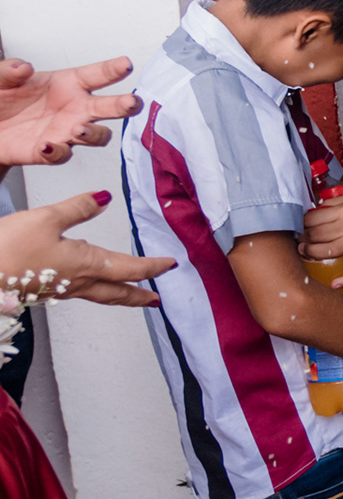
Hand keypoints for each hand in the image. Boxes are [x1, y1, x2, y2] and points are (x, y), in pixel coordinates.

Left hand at [0, 57, 142, 165]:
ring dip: (93, 133)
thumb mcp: (0, 79)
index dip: (114, 69)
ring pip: (97, 135)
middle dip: (125, 105)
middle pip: (109, 107)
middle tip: (131, 103)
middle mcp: (75, 108)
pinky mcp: (50, 152)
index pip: (98, 75)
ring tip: (80, 129)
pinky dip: (56, 151)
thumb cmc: (1, 100)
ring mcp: (66, 131)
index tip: (126, 65)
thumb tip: (23, 67)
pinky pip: (62, 155)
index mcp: (68, 84)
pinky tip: (46, 145)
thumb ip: (9, 71)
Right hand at [0, 190, 172, 305]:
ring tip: (130, 293)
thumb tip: (106, 198)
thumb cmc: (7, 250)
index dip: (153, 267)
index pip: (131, 268)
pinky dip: (93, 290)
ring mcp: (59, 289)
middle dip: (139, 295)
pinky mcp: (42, 290)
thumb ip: (78, 208)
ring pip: (98, 294)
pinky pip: (78, 292)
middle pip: (117, 292)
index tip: (170, 265)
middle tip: (156, 300)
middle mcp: (77, 282)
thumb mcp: (46, 218)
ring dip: (119, 294)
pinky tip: (86, 281)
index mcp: (87, 264)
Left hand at [300, 185, 342, 287]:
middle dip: (303, 237)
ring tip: (304, 251)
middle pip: (317, 236)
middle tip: (298, 236)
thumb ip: (328, 204)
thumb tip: (311, 214)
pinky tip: (335, 284)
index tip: (297, 223)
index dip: (301, 222)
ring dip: (312, 253)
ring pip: (330, 252)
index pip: (313, 219)